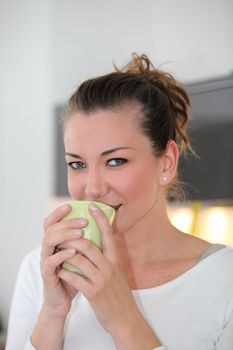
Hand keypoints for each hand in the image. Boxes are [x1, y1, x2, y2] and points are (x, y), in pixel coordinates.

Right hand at [40, 204, 87, 317]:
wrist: (62, 302)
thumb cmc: (74, 277)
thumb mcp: (80, 257)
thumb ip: (85, 242)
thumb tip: (101, 225)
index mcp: (55, 243)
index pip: (51, 222)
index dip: (58, 212)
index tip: (71, 205)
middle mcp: (47, 249)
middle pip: (50, 228)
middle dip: (67, 222)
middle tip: (84, 221)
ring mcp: (45, 261)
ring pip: (48, 241)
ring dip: (65, 235)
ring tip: (80, 233)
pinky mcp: (47, 275)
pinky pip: (50, 262)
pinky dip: (61, 255)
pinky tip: (73, 252)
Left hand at [57, 203, 141, 335]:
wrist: (125, 317)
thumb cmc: (118, 293)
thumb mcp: (118, 271)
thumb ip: (108, 257)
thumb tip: (100, 241)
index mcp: (115, 259)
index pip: (108, 233)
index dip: (100, 218)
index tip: (91, 205)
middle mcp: (110, 266)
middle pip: (88, 244)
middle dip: (72, 237)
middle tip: (62, 234)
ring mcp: (101, 279)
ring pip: (79, 259)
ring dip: (65, 254)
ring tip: (57, 250)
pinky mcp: (93, 292)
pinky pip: (75, 277)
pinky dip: (65, 272)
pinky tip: (59, 270)